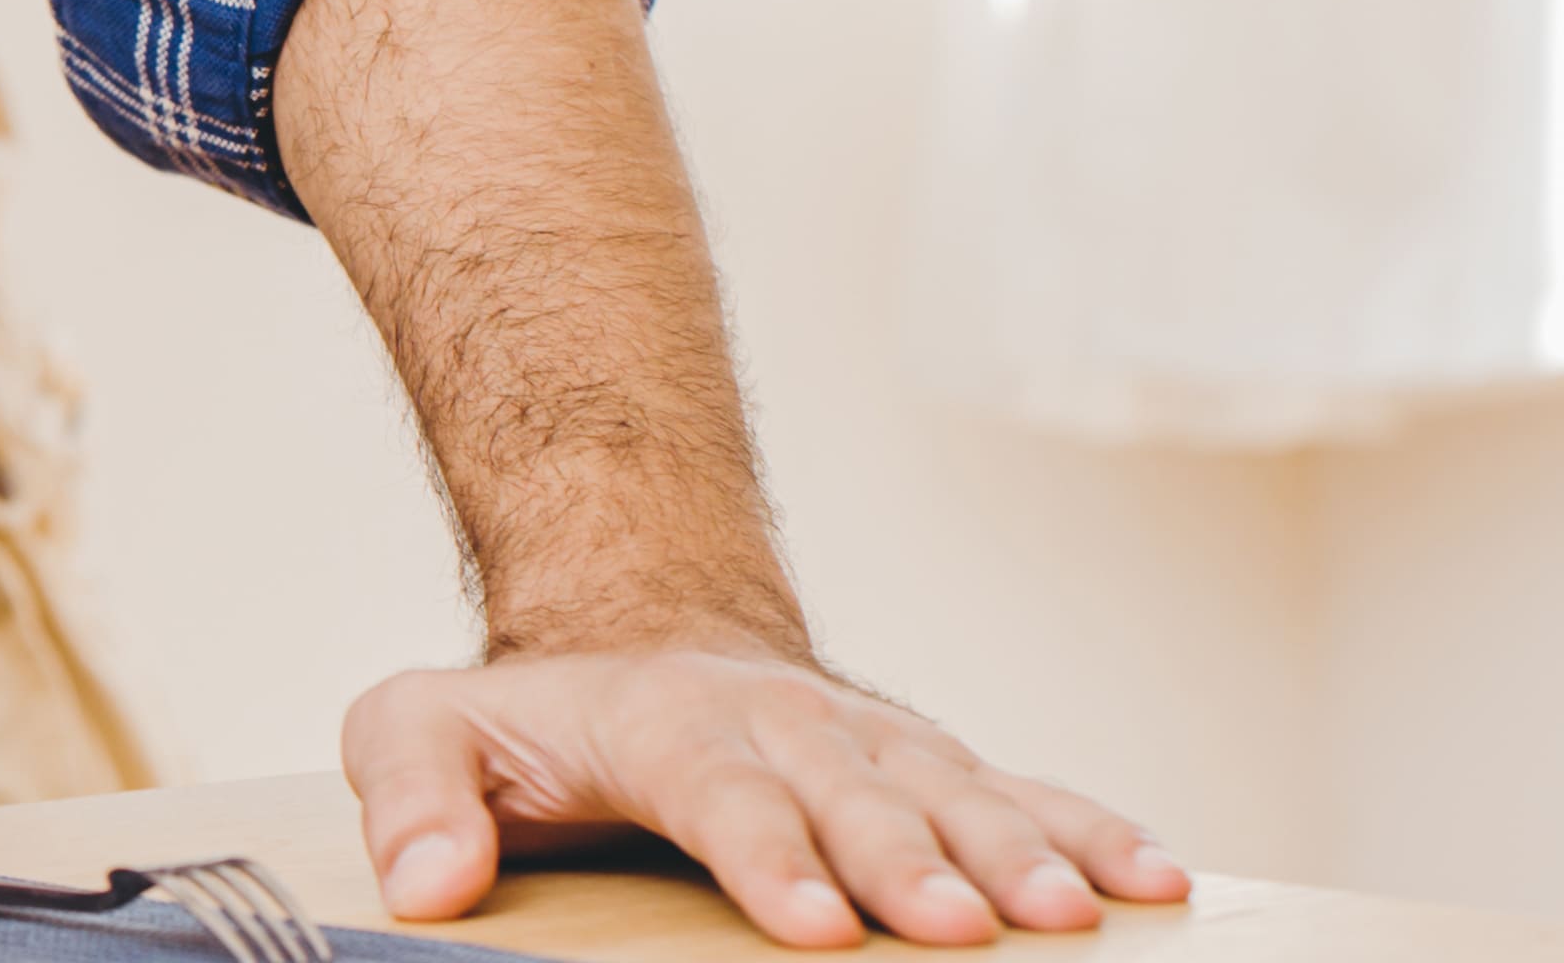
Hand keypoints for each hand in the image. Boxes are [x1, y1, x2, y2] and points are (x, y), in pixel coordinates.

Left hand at [346, 645, 1186, 950]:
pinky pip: (1021, 792)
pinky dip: (1090, 829)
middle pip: (857, 797)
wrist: (635, 635)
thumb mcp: (423, 729)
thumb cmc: (532, 720)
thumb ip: (409, 793)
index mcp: (666, 722)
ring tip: (1075, 916)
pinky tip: (1154, 878)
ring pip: (955, 795)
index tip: (810, 920)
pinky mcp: (927, 766)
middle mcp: (785, 724)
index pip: (721, 792)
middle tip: (961, 928)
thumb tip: (423, 887)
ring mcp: (869, 742)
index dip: (769, 855)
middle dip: (913, 862)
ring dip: (1021, 854)